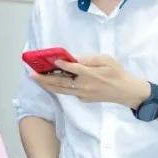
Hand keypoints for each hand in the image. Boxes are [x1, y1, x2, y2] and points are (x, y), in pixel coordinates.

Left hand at [31, 54, 149, 107]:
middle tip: (31, 74)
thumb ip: (91, 59)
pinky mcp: (84, 99)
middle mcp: (84, 86)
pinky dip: (58, 88)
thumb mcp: (107, 60)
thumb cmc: (117, 72)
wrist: (126, 92)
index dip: (61, 65)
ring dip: (47, 85)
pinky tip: (51, 82)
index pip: (72, 69)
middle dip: (44, 79)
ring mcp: (83, 94)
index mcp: (90, 75)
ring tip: (36, 79)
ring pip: (61, 90)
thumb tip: (76, 59)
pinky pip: (69, 93)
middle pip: (61, 83)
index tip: (51, 60)